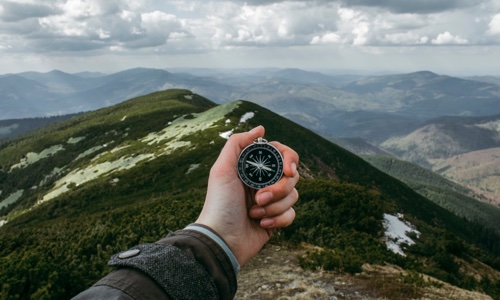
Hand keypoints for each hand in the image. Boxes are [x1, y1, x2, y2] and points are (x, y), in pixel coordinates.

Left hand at [195, 125, 299, 264]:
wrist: (221, 239)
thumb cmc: (219, 204)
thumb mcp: (222, 169)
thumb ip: (238, 143)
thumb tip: (261, 128)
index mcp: (253, 168)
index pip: (282, 155)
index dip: (289, 160)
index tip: (288, 171)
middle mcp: (264, 182)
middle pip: (292, 176)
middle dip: (278, 189)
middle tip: (259, 198)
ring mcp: (271, 201)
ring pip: (293, 195)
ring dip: (275, 206)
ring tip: (255, 213)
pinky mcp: (276, 220)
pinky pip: (292, 214)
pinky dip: (278, 220)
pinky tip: (262, 225)